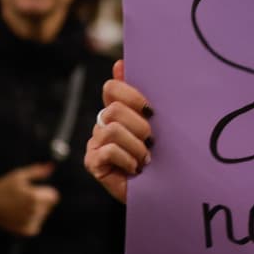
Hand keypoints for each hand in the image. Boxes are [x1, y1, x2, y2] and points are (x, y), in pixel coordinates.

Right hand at [0, 163, 58, 235]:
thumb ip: (38, 171)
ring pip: (43, 215)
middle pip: (49, 206)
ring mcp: (30, 223)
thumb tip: (52, 166)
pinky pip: (36, 225)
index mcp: (34, 197)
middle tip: (24, 199)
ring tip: (19, 207)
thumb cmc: (2, 188)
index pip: (54, 196)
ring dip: (36, 211)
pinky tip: (18, 215)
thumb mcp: (19, 175)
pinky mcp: (26, 232)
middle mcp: (33, 211)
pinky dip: (30, 220)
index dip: (45, 192)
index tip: (34, 191)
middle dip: (41, 201)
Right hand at [84, 58, 152, 204]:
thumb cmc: (160, 157)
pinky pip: (109, 150)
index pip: (112, 88)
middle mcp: (102, 125)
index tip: (150, 110)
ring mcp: (94, 144)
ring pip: (112, 129)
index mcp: (117, 111)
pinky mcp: (93, 163)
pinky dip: (128, 159)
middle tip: (152, 142)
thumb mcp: (156, 124)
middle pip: (114, 109)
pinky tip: (135, 169)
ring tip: (146, 159)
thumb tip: (120, 62)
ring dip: (136, 146)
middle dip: (140, 126)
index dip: (130, 94)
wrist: (160, 191)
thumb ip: (139, 97)